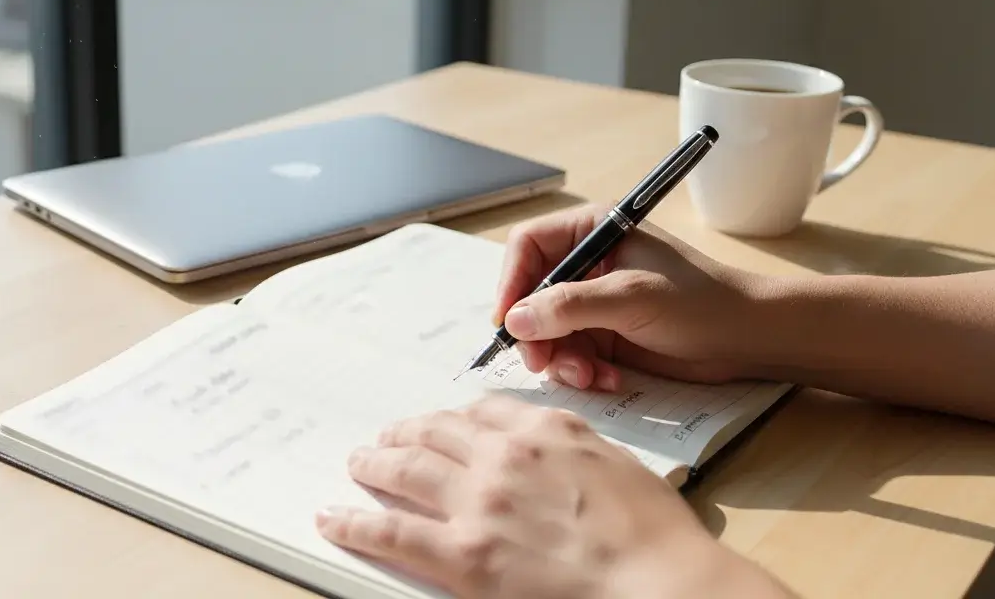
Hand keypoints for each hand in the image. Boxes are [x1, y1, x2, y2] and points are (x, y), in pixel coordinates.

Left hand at [315, 396, 789, 598]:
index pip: (480, 412)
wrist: (660, 584)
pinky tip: (334, 518)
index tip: (440, 423)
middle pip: (434, 433)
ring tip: (358, 464)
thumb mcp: (618, 463)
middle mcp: (503, 457)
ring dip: (373, 465)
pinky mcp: (463, 555)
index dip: (451, 418)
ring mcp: (478, 504)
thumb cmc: (655, 536)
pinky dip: (355, 523)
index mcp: (544, 430)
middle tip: (386, 439)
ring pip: (405, 472)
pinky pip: (392, 531)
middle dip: (404, 434)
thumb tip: (550, 443)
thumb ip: (572, 444)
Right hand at [494, 203, 768, 390]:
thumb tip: (515, 320)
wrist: (747, 338)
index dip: (511, 282)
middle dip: (536, 333)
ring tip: (587, 377)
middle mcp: (587, 264)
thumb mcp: (631, 297)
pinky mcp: (605, 336)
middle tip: (543, 364)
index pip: (528, 247)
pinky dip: (581, 371)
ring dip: (560, 359)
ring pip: (547, 331)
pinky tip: (608, 381)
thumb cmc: (699, 302)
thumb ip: (570, 306)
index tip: (507, 322)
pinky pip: (571, 354)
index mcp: (592, 232)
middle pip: (531, 295)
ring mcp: (595, 302)